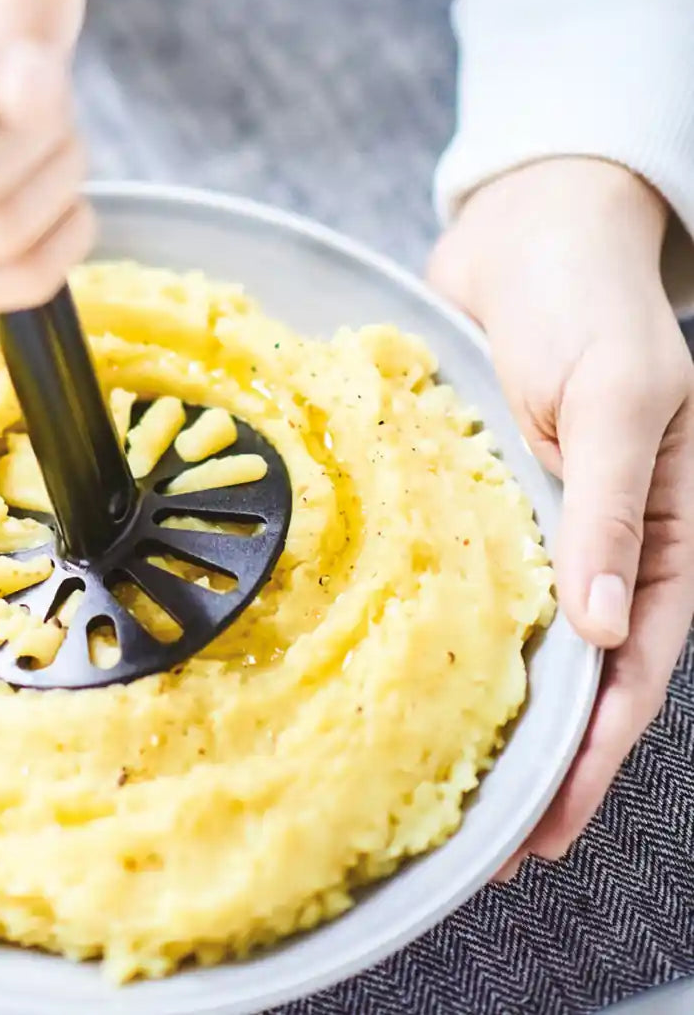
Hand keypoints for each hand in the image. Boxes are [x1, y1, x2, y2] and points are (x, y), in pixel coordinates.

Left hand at [428, 158, 693, 876]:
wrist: (528, 232)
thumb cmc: (589, 300)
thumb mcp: (623, 397)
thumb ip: (619, 508)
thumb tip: (609, 629)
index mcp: (661, 529)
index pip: (636, 666)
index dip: (597, 751)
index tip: (547, 822)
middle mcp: (599, 538)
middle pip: (578, 673)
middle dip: (543, 759)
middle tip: (489, 838)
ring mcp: (536, 520)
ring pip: (519, 638)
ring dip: (494, 710)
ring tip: (448, 781)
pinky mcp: (478, 494)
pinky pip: (466, 578)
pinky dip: (448, 631)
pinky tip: (409, 673)